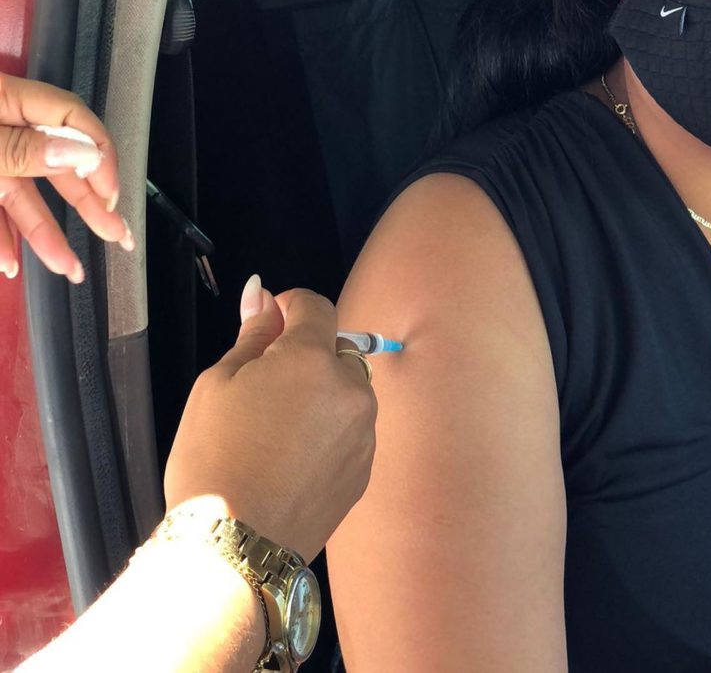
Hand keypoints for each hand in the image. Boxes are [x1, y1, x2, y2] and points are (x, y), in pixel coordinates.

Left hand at [0, 72, 130, 282]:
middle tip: (117, 234)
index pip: (70, 117)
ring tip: (69, 268)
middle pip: (54, 163)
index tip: (110, 195)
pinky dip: (1, 234)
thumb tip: (83, 154)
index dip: (97, 156)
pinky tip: (9, 262)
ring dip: (45, 234)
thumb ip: (22, 149)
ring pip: (21, 193)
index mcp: (4, 99)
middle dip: (85, 204)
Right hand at [163, 277, 377, 560]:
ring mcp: (363, 431)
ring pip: (348, 390)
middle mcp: (350, 389)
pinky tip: (293, 454)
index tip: (269, 319)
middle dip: (306, 353)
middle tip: (264, 382)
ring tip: (278, 427)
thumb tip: (262, 295)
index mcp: (311, 359)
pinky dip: (330, 428)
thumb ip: (253, 334)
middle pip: (337, 348)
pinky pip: (352, 429)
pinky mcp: (365, 468)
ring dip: (322, 391)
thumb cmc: (214, 460)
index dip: (289, 306)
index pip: (316, 306)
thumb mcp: (217, 384)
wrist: (234, 548)